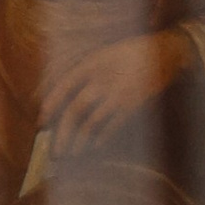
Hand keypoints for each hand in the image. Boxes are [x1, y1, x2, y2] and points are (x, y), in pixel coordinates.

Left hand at [43, 28, 190, 152]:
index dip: (51, 104)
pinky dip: (102, 137)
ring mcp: (118, 93)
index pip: (64, 85)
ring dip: (80, 140)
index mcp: (92, 64)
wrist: (163, 52)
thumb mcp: (104, 53)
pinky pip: (113, 125)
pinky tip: (95, 145)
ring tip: (72, 152)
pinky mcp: (132, 104)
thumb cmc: (130, 52)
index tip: (41, 121)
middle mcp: (102, 79)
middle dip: (62, 133)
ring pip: (92, 122)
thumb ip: (85, 71)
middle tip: (55, 150)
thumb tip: (59, 89)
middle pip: (75, 109)